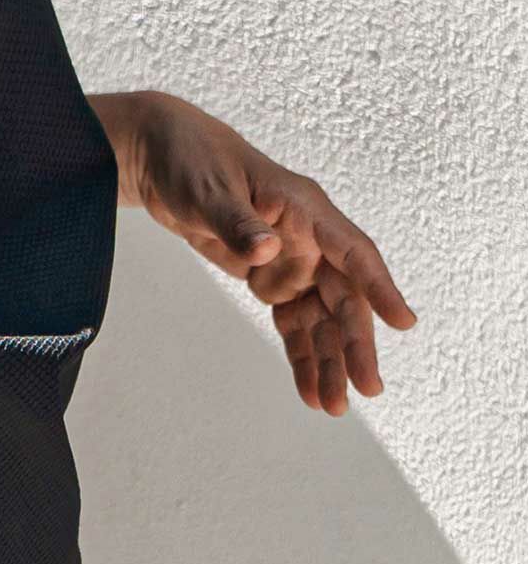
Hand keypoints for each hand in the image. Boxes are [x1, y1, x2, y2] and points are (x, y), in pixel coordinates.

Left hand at [99, 90, 418, 413]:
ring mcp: (291, 259)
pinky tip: (311, 391)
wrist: (160, 158)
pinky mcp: (269, 277)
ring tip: (334, 406)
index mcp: (302, 207)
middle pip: (342, 296)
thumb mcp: (207, 189)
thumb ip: (236, 221)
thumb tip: (267, 249)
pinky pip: (294, 322)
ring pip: (321, 318)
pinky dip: (302, 355)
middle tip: (367, 387)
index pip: (352, 250)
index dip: (379, 286)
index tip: (403, 322)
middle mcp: (306, 236)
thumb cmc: (190, 159)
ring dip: (329, 360)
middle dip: (355, 343)